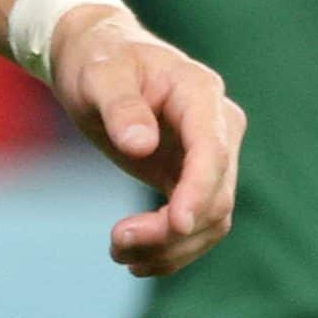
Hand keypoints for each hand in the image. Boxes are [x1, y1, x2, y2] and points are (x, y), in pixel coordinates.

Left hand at [47, 3, 244, 276]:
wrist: (99, 57)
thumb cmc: (99, 59)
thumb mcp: (99, 75)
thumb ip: (120, 106)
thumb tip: (141, 145)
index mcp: (200, 92)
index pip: (213, 150)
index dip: (200, 190)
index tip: (177, 224)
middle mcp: (218, 125)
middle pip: (217, 193)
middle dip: (173, 229)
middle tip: (116, 241)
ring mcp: (211, 154)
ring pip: (213, 218)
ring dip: (172, 247)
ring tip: (118, 253)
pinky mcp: (195, 177)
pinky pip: (199, 223)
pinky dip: (172, 248)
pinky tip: (135, 260)